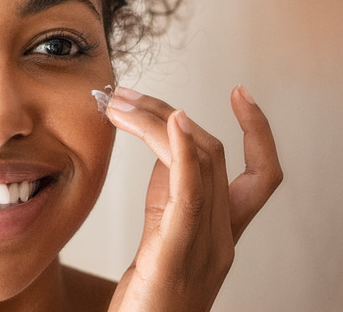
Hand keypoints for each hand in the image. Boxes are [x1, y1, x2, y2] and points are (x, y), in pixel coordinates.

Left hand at [104, 85, 282, 310]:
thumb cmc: (147, 302)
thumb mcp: (161, 239)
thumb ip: (169, 197)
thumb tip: (165, 150)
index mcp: (222, 234)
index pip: (259, 175)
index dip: (257, 132)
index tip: (239, 93)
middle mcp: (222, 238)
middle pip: (213, 155)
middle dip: (170, 113)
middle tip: (126, 96)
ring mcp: (205, 248)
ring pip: (200, 164)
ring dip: (161, 122)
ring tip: (124, 103)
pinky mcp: (177, 256)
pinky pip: (189, 196)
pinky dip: (181, 153)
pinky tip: (172, 122)